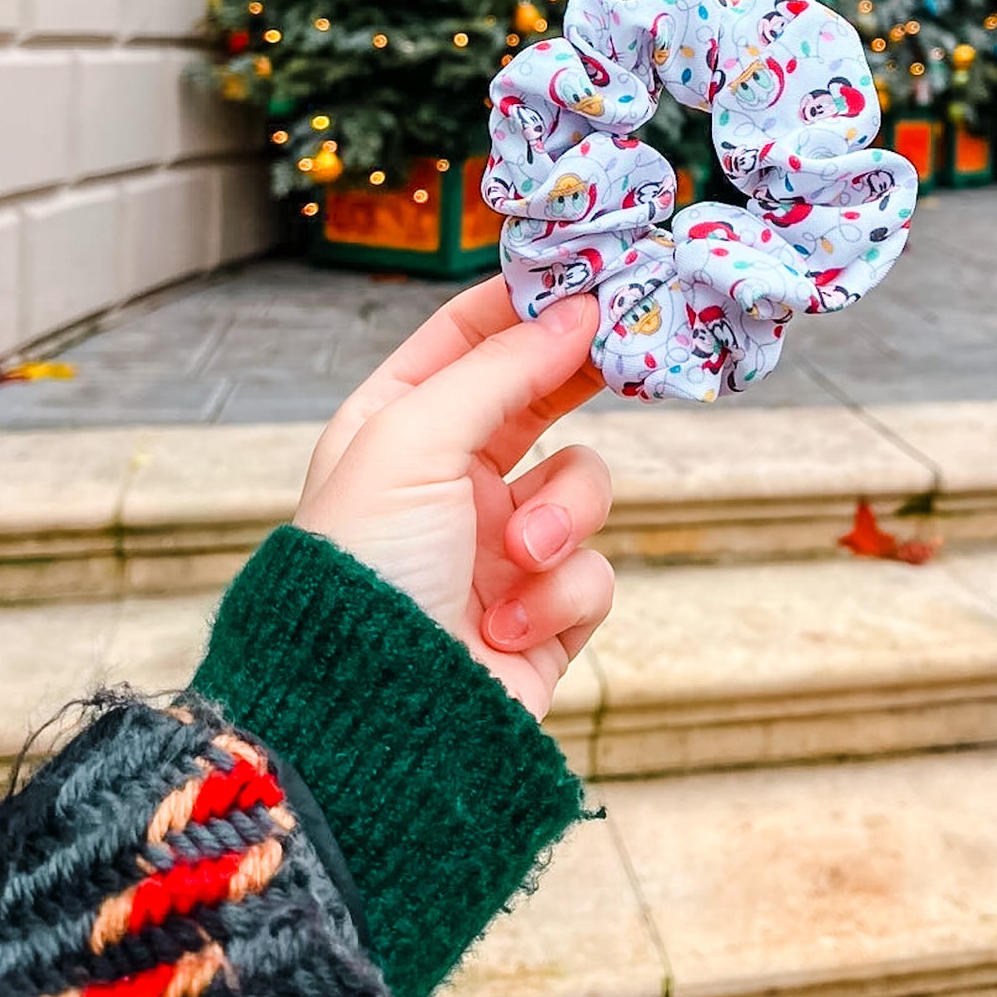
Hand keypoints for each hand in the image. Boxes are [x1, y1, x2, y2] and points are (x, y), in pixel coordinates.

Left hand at [294, 278, 613, 720]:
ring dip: (565, 515)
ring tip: (521, 556)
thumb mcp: (415, 441)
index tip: (589, 267)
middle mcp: (448, 480)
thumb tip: (578, 310)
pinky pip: (590, 573)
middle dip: (579, 379)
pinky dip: (560, 594)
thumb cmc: (363, 569)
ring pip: (582, 486)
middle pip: (538, 398)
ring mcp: (498, 548)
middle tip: (632, 341)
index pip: (465, 337)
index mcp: (395, 427)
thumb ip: (501, 368)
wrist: (370, 729)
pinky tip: (507, 626)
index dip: (525, 300)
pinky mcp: (541, 616)